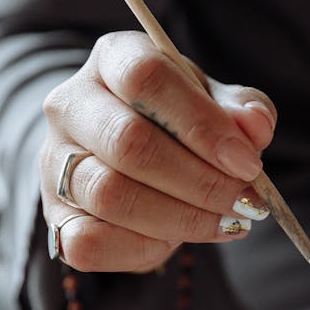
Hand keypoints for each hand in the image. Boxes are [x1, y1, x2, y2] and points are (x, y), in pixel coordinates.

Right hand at [40, 30, 275, 272]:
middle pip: (129, 143)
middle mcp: (71, 106)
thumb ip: (240, 110)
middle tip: (245, 201)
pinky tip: (176, 241)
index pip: (146, 78)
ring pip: (111, 196)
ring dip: (181, 218)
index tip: (248, 162)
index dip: (202, 124)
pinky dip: (143, 249)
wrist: (129, 159)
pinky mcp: (55, 217)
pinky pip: (90, 243)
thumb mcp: (214, 103)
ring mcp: (55, 163)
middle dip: (200, 181)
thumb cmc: (177, 123)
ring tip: (226, 221)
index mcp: (112, 60)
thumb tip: (254, 126)